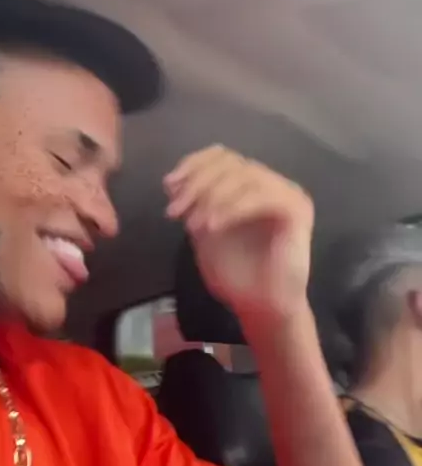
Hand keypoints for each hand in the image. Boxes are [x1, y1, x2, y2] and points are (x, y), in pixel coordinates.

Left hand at [164, 145, 313, 320]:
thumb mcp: (204, 232)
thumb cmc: (237, 275)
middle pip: (231, 162)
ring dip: (212, 198)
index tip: (169, 186)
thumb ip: (193, 204)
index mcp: (249, 185)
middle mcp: (270, 183)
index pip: (222, 157)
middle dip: (197, 183)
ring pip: (245, 175)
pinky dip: (232, 208)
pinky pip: (261, 195)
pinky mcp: (297, 209)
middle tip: (175, 212)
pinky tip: (213, 227)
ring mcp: (287, 193)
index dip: (193, 164)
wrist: (262, 308)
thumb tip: (172, 182)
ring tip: (193, 226)